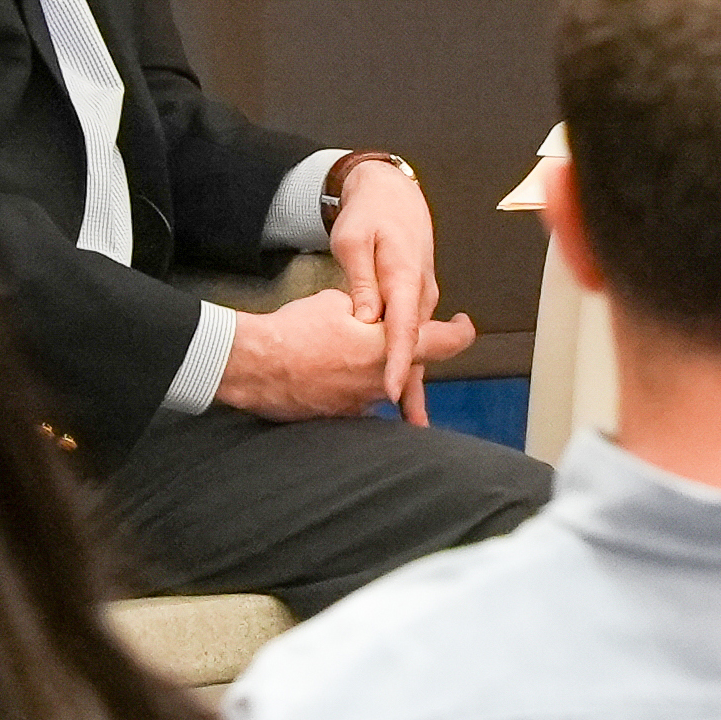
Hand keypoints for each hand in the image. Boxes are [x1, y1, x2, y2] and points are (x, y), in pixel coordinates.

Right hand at [217, 289, 476, 421]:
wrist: (256, 365)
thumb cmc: (296, 328)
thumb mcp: (337, 303)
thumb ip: (366, 309)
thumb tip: (372, 314)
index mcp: (391, 347)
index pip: (447, 342)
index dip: (462, 332)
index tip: (464, 324)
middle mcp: (384, 380)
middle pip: (412, 364)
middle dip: (404, 348)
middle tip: (387, 332)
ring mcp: (363, 402)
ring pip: (384, 383)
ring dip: (375, 369)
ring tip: (341, 350)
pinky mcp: (341, 416)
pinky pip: (357, 398)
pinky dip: (350, 384)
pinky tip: (327, 370)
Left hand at [327, 159, 441, 424]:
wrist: (393, 194)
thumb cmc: (370, 215)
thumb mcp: (354, 241)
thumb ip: (362, 282)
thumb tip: (367, 319)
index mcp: (406, 276)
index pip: (406, 326)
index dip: (401, 361)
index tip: (394, 390)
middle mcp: (420, 291)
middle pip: (419, 345)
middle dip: (416, 385)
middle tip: (414, 424)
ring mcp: (420, 297)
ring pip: (419, 343)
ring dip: (415, 378)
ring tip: (414, 419)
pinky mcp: (414, 300)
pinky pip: (413, 335)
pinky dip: (410, 360)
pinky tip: (405, 389)